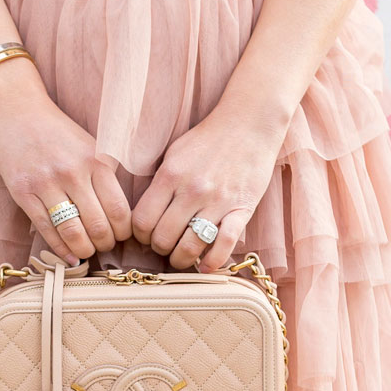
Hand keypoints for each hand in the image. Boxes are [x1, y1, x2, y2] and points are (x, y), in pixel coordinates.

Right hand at [0, 60, 132, 263]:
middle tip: (103, 246)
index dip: (123, 232)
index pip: (119, 211)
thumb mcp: (92, 145)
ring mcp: (46, 183)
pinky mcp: (23, 193)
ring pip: (73, 232)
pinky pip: (46, 230)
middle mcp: (73, 172)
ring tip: (87, 250)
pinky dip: (61, 249)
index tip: (120, 235)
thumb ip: (107, 175)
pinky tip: (69, 256)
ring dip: (84, 250)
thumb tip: (121, 217)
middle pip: (98, 226)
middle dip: (105, 244)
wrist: (17, 111)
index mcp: (96, 161)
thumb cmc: (58, 133)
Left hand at [131, 104, 285, 270]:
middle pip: (163, 239)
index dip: (141, 235)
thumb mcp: (174, 153)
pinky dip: (213, 262)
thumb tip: (143, 216)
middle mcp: (192, 190)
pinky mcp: (241, 209)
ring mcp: (217, 202)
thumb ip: (159, 183)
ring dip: (181, 259)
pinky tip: (206, 266)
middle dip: (160, 249)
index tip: (147, 235)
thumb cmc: (208, 140)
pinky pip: (224, 245)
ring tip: (182, 256)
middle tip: (166, 246)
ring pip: (189, 247)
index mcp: (170, 175)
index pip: (142, 221)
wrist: (249, 123)